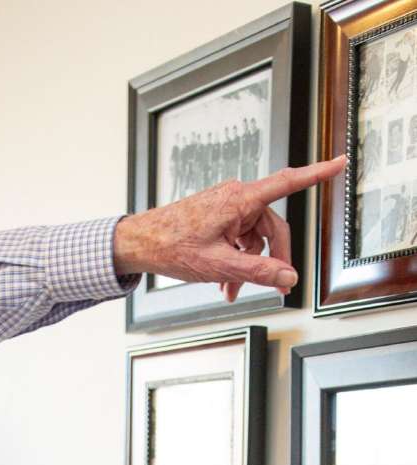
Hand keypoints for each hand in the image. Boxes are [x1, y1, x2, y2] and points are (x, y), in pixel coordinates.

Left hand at [113, 156, 345, 301]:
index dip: (317, 173)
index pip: (287, 182)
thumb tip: (288, 277)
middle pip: (271, 229)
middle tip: (274, 288)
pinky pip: (237, 239)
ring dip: (248, 266)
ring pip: (253, 239)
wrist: (137, 243)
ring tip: (231, 290)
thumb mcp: (219, 265)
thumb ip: (257, 272)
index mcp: (239, 200)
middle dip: (270, 261)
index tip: (340, 161)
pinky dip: (234, 260)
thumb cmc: (170, 246)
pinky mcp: (216, 217)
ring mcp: (225, 207)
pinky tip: (224, 281)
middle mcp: (235, 198)